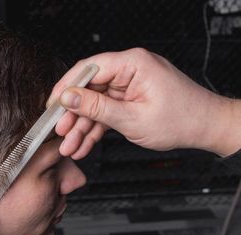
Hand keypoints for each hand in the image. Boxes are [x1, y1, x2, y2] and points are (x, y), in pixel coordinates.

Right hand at [48, 48, 240, 157]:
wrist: (206, 129)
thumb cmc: (181, 120)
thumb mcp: (132, 118)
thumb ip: (96, 107)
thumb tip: (68, 97)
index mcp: (133, 64)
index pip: (88, 68)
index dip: (66, 87)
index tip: (52, 105)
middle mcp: (129, 70)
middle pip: (89, 88)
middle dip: (73, 114)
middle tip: (59, 132)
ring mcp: (129, 85)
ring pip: (95, 104)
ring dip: (82, 127)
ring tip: (70, 146)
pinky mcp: (129, 99)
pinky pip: (106, 112)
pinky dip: (95, 129)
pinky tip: (84, 145)